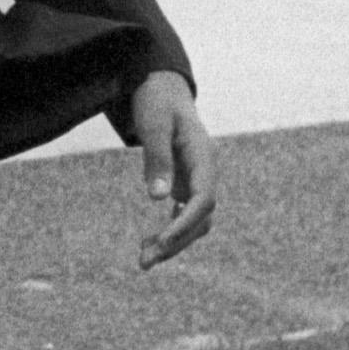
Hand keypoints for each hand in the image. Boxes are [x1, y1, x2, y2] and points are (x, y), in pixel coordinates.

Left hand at [129, 70, 217, 267]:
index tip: (162, 241)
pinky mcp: (186, 184)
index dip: (184, 223)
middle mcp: (205, 172)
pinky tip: (149, 245)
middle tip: (145, 262)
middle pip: (201, 217)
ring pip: (194, 221)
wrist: (162, 87)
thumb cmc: (157, 100)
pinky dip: (169, 231)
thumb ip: (157, 157)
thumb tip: (157, 198)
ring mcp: (197, 180)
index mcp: (204, 156)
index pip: (204, 198)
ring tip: (143, 260)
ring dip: (173, 242)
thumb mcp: (153, 123)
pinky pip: (184, 215)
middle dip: (176, 241)